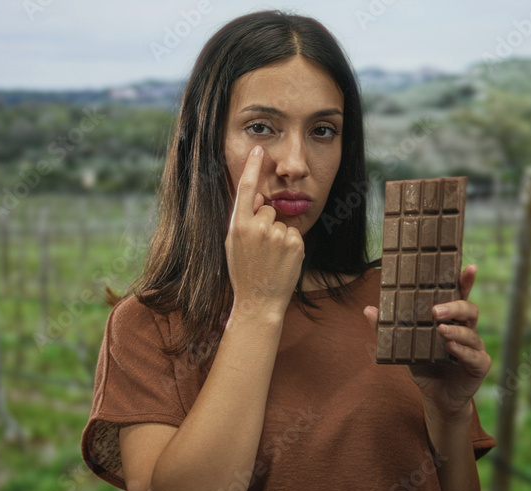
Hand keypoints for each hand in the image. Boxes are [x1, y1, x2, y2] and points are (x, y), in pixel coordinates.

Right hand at [225, 146, 304, 318]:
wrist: (259, 301)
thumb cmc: (244, 272)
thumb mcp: (234, 244)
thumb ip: (243, 219)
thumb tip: (258, 198)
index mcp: (238, 226)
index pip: (246, 190)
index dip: (251, 167)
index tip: (258, 149)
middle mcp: (258, 228)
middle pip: (268, 209)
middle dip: (266, 223)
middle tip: (260, 249)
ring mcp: (278, 236)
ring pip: (281, 222)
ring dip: (279, 236)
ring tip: (270, 258)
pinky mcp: (296, 244)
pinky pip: (294, 233)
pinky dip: (290, 245)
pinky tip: (281, 261)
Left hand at [363, 264, 490, 417]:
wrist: (436, 398)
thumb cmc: (424, 365)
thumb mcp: (404, 346)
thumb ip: (389, 329)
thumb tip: (368, 309)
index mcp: (452, 319)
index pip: (461, 295)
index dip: (466, 281)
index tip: (470, 267)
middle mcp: (467, 329)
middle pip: (469, 310)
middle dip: (454, 307)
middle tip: (434, 310)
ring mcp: (475, 347)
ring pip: (471, 333)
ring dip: (455, 330)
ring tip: (440, 329)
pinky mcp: (479, 366)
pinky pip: (474, 356)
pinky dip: (462, 351)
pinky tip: (450, 348)